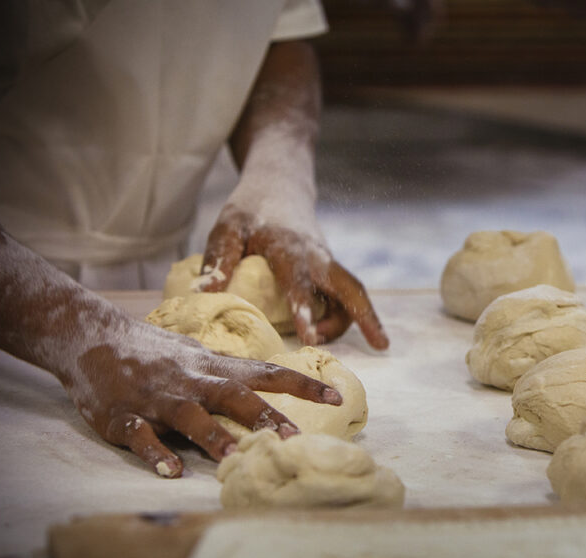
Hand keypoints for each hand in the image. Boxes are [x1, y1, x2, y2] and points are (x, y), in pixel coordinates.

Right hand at [67, 313, 341, 477]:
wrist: (91, 337)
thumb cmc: (155, 352)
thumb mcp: (199, 356)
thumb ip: (234, 375)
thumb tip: (275, 390)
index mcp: (215, 368)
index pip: (268, 373)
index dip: (303, 386)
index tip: (337, 398)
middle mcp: (193, 381)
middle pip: (236, 397)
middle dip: (267, 417)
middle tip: (295, 439)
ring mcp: (159, 399)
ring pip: (192, 417)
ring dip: (214, 437)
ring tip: (236, 457)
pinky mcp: (124, 416)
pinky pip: (142, 436)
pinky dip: (155, 453)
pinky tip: (170, 471)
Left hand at [198, 206, 389, 349]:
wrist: (279, 185)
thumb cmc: (250, 210)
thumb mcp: (227, 229)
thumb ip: (218, 261)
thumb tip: (203, 298)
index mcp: (289, 248)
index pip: (299, 282)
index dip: (304, 310)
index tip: (307, 338)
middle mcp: (317, 257)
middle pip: (351, 287)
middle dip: (368, 316)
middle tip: (382, 346)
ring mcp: (327, 263)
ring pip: (352, 294)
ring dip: (352, 321)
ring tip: (318, 341)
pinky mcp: (329, 268)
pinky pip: (344, 294)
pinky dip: (343, 315)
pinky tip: (324, 332)